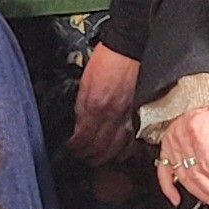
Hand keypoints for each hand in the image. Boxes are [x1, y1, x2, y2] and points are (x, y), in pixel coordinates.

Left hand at [69, 43, 140, 166]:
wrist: (129, 49)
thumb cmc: (106, 60)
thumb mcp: (84, 82)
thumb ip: (81, 105)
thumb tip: (78, 123)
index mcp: (94, 104)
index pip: (82, 137)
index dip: (75, 147)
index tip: (70, 149)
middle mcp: (110, 114)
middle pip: (98, 146)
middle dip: (87, 156)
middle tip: (81, 158)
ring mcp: (127, 115)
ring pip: (115, 147)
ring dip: (103, 157)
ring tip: (95, 160)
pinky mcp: (138, 113)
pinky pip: (131, 139)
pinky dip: (124, 151)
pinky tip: (118, 155)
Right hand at [152, 96, 208, 208]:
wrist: (190, 89)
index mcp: (197, 129)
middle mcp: (181, 139)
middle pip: (196, 173)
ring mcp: (171, 146)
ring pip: (183, 176)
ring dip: (198, 192)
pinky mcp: (165, 149)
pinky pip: (163, 172)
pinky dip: (168, 188)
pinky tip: (176, 199)